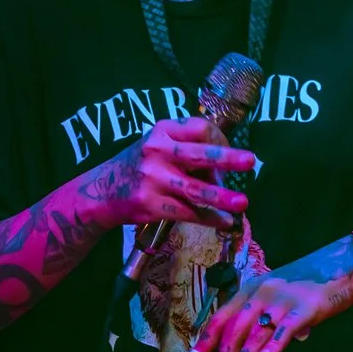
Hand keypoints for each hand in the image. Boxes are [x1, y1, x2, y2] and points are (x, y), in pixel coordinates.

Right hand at [83, 117, 256, 231]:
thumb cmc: (138, 165)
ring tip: (242, 203)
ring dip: (222, 198)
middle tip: (250, 161)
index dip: (220, 141)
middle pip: (199, 154)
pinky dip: (208, 218)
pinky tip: (223, 222)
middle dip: (227, 159)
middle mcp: (157, 152)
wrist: (101, 192)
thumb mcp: (156, 144)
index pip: (199, 129)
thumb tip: (225, 164)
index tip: (232, 155)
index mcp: (162, 131)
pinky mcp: (151, 204)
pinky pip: (187, 212)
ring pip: (195, 189)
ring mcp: (153, 179)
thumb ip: (185, 146)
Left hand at [192, 256, 349, 351]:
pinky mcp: (306, 307)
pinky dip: (274, 345)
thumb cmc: (307, 287)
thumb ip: (258, 324)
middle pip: (233, 331)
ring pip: (255, 335)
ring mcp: (283, 300)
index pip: (218, 321)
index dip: (201, 347)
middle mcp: (260, 293)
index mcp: (248, 291)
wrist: (345, 264)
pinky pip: (286, 328)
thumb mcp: (275, 300)